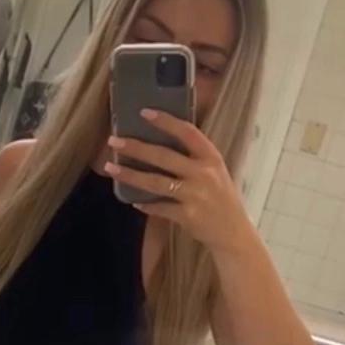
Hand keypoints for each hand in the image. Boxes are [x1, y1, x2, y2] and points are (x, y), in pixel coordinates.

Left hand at [105, 112, 250, 254]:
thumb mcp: (215, 171)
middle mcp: (203, 174)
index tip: (144, 113)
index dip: (165, 121)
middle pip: (164, 156)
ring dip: (130, 175)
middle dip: (136, 148)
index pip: (187, 132)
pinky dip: (145, 204)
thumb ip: (193, 158)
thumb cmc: (221, 197)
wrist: (233, 232)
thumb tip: (159, 144)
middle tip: (113, 142)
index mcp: (211, 157)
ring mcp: (195, 195)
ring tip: (111, 169)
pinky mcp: (187, 216)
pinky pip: (159, 207)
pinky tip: (132, 200)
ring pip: (156, 182)